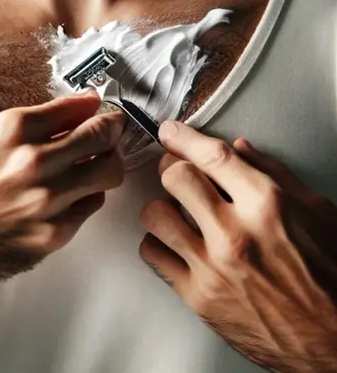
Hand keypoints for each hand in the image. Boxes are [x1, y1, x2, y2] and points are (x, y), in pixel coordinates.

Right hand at [0, 93, 125, 297]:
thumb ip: (27, 127)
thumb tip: (70, 114)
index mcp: (12, 129)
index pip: (80, 109)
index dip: (96, 108)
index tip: (101, 110)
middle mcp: (33, 162)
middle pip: (104, 138)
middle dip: (110, 133)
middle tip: (108, 134)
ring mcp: (46, 200)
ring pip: (108, 174)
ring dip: (103, 166)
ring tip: (89, 167)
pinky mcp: (51, 234)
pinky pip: (88, 208)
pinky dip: (82, 199)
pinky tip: (64, 197)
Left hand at [140, 122, 336, 372]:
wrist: (335, 341)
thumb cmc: (331, 277)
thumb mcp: (318, 214)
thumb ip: (276, 176)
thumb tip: (239, 148)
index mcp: (268, 206)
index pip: (211, 157)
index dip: (183, 138)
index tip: (170, 131)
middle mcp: (235, 233)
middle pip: (174, 178)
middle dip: (171, 167)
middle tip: (175, 170)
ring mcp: (213, 266)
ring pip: (154, 214)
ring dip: (162, 207)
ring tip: (176, 211)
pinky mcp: (198, 296)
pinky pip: (152, 254)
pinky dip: (158, 243)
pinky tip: (175, 243)